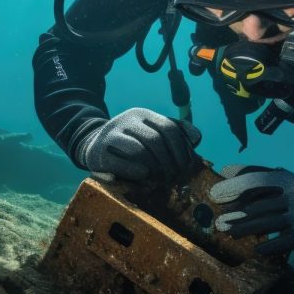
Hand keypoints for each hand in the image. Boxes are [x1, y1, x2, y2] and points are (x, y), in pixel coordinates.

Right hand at [75, 108, 201, 182]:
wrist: (96, 146)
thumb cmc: (132, 143)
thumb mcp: (152, 133)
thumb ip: (176, 133)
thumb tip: (197, 139)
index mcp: (144, 115)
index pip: (169, 128)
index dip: (181, 149)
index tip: (186, 167)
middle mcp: (128, 120)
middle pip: (155, 140)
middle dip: (169, 162)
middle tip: (174, 177)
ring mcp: (113, 134)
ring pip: (139, 150)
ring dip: (154, 167)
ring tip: (160, 179)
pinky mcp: (100, 151)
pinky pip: (120, 161)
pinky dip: (136, 171)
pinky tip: (144, 176)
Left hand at [208, 165, 293, 254]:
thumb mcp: (283, 178)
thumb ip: (256, 173)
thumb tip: (225, 170)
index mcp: (286, 180)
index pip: (255, 182)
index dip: (234, 188)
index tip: (215, 196)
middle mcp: (293, 196)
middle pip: (259, 206)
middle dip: (237, 215)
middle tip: (219, 223)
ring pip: (268, 224)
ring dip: (246, 230)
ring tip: (231, 234)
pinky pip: (284, 241)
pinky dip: (269, 246)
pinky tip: (256, 250)